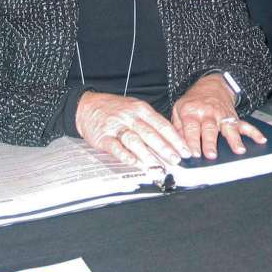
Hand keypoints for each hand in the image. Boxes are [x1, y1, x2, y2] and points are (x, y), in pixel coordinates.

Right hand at [75, 91, 189, 166]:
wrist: (87, 105)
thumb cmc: (115, 109)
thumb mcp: (135, 109)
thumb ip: (151, 123)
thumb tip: (170, 140)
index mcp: (141, 109)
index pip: (162, 125)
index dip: (175, 139)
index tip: (185, 150)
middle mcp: (130, 117)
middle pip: (151, 133)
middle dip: (165, 148)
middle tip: (176, 160)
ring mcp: (116, 126)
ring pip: (135, 140)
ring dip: (147, 154)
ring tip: (158, 166)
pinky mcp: (103, 137)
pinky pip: (115, 147)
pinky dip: (125, 155)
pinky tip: (133, 162)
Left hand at [172, 73, 266, 159]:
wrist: (211, 84)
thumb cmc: (194, 100)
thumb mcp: (178, 109)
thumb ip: (177, 128)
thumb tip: (177, 146)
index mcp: (191, 112)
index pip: (190, 128)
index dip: (191, 141)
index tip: (193, 154)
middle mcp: (208, 113)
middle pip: (209, 129)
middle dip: (210, 142)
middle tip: (211, 155)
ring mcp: (222, 115)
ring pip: (228, 127)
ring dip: (233, 139)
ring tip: (239, 150)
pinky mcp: (233, 117)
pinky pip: (244, 124)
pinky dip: (253, 132)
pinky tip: (261, 140)